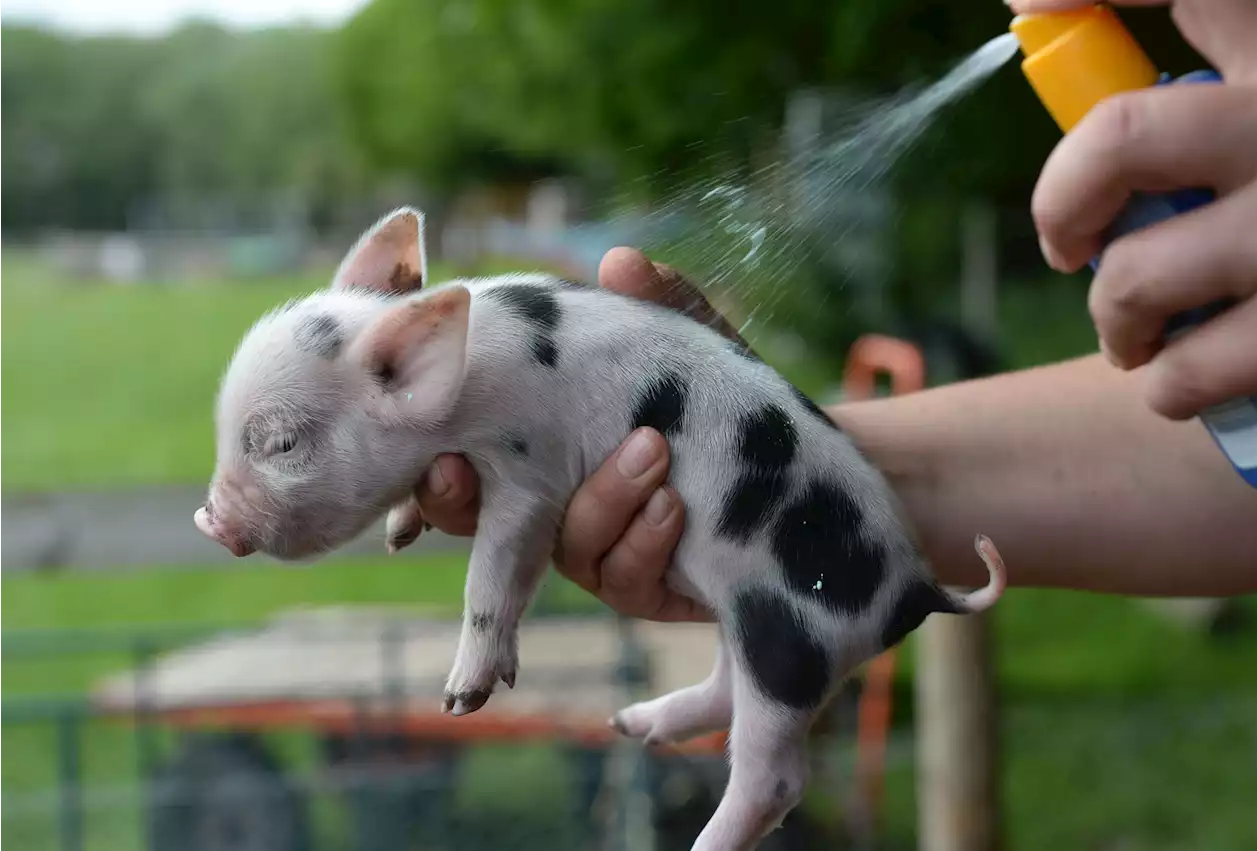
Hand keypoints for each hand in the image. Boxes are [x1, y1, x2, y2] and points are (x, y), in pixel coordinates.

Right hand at [413, 248, 741, 621]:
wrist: (800, 467)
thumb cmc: (727, 399)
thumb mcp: (696, 348)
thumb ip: (661, 307)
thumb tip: (621, 262)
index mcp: (543, 444)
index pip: (464, 453)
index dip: (431, 451)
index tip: (423, 433)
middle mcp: (555, 506)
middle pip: (477, 524)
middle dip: (459, 502)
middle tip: (457, 468)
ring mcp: (599, 554)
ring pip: (564, 547)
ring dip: (601, 499)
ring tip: (648, 452)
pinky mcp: (645, 590)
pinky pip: (625, 579)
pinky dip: (646, 539)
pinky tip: (674, 503)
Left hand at [1010, 0, 1256, 419]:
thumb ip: (1211, 24)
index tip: (1031, 0)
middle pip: (1117, 138)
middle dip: (1063, 204)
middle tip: (1072, 246)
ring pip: (1135, 275)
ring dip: (1116, 319)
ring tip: (1136, 332)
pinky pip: (1191, 368)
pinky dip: (1170, 384)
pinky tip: (1184, 376)